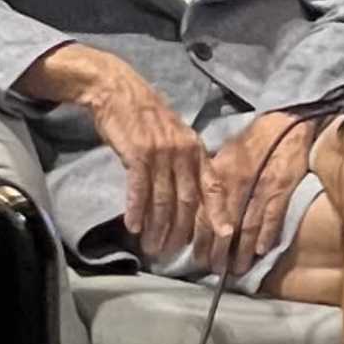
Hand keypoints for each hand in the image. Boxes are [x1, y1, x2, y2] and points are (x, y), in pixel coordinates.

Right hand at [28, 46, 205, 255]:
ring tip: (151, 246)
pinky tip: (134, 226)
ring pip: (163, 200)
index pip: (213, 187)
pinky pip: (140, 189)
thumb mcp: (175, 136)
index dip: (219, 214)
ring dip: (157, 227)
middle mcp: (183, 152)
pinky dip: (137, 210)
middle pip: (187, 201)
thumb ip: (185, 163)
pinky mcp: (138, 153)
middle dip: (181, 231)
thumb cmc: (145, 117)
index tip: (225, 237)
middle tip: (171, 252)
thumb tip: (190, 196)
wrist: (118, 90)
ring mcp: (162, 152)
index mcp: (196, 150)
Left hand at [194, 108, 316, 275]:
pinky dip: (267, 235)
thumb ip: (212, 179)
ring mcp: (261, 186)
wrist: (286, 123)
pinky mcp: (282, 188)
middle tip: (212, 268)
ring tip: (236, 269)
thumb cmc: (254, 141)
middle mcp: (238, 182)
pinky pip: (272, 216)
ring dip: (242, 250)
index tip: (195, 254)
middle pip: (224, 222)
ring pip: (248, 224)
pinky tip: (261, 251)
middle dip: (218, 249)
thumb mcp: (226, 155)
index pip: (205, 210)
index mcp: (221, 173)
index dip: (200, 235)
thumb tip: (195, 203)